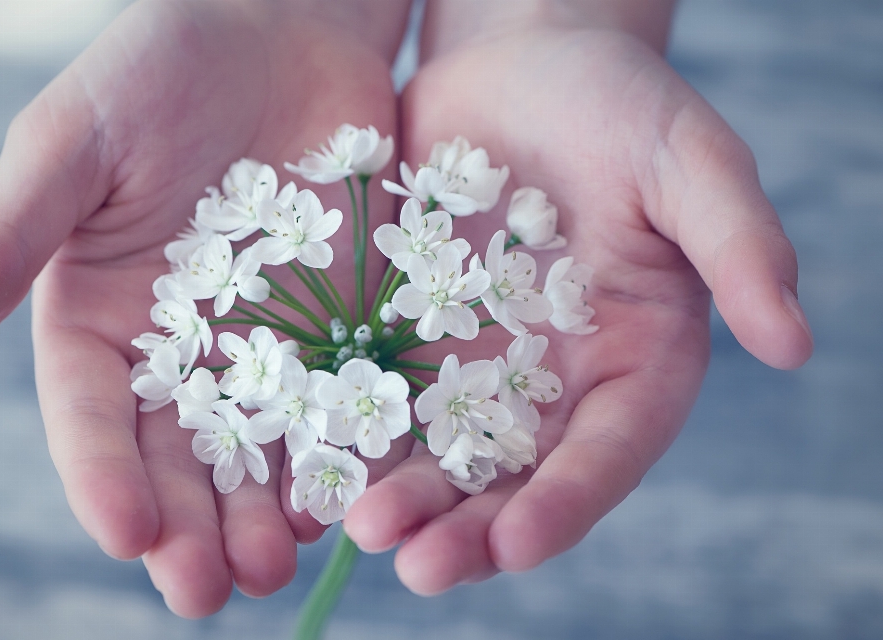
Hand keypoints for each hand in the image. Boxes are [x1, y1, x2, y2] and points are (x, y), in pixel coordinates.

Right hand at [0, 0, 409, 616]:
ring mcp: (266, 341)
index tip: (129, 535)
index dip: (103, 479)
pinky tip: (354, 498)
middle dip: (191, 526)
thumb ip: (11, 234)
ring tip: (276, 566)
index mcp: (101, 317)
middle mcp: (182, 347)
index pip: (92, 417)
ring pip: (262, 449)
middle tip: (207, 592)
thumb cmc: (162, 66)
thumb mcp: (76, 140)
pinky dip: (345, 454)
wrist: (284, 27)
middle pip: (178, 456)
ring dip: (265, 513)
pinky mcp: (340, 323)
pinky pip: (343, 401)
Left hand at [343, 0, 813, 593]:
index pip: (608, 449)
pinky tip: (319, 463)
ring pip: (443, 453)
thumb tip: (794, 341)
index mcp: (634, 358)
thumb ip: (738, 243)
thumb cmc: (618, 105)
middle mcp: (556, 380)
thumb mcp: (686, 160)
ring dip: (407, 498)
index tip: (518, 543)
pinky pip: (382, 396)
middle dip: (472, 529)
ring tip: (362, 528)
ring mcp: (478, 363)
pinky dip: (356, 433)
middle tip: (421, 567)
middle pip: (517, 477)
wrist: (520, 66)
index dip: (567, 501)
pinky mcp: (414, 334)